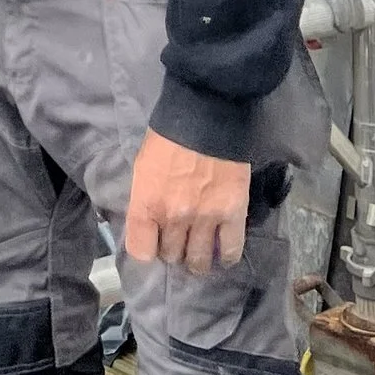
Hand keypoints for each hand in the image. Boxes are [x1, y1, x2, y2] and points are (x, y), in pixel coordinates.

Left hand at [123, 131, 250, 273]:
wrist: (206, 115)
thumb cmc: (168, 137)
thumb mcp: (143, 166)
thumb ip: (144, 198)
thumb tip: (148, 222)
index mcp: (147, 204)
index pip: (141, 252)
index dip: (147, 251)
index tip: (153, 244)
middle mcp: (174, 217)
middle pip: (171, 256)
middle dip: (173, 251)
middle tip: (178, 241)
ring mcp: (205, 218)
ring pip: (199, 260)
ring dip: (197, 260)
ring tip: (199, 253)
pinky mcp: (232, 213)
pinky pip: (231, 250)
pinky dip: (227, 257)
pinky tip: (224, 254)